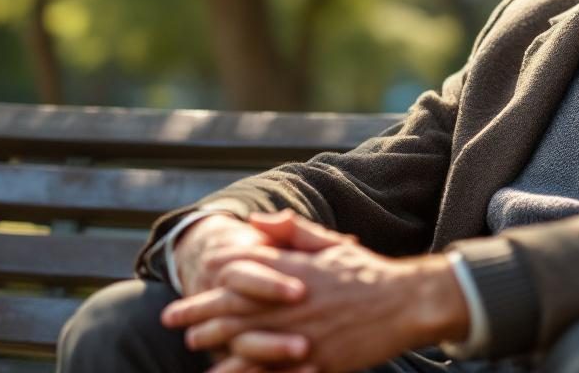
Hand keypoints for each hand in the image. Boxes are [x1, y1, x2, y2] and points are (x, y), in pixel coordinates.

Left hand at [162, 214, 469, 372]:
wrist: (407, 304)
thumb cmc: (367, 273)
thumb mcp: (330, 245)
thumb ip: (292, 233)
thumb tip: (258, 221)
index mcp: (297, 272)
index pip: (244, 274)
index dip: (212, 282)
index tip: (189, 286)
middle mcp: (295, 302)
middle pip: (237, 309)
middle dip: (200, 314)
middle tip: (172, 318)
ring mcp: (304, 334)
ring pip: (248, 340)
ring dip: (217, 343)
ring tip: (193, 344)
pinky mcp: (317, 361)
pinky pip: (274, 370)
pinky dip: (249, 371)